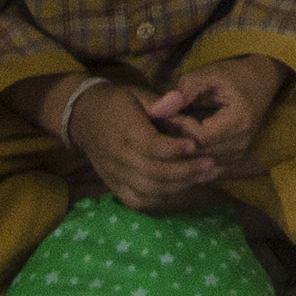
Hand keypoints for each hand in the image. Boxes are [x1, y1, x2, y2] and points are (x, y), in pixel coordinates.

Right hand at [64, 76, 217, 210]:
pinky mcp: (114, 186)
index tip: (195, 144)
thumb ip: (158, 101)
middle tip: (210, 163)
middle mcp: (119, 156)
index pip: (150, 146)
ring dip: (179, 186)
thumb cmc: (119, 104)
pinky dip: (160, 199)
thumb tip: (179, 99)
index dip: (174, 149)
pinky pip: (137, 201)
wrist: (85, 119)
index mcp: (125, 130)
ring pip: (149, 190)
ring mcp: (115, 174)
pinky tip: (180, 188)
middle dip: (186, 170)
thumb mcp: (137, 94)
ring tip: (203, 176)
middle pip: (154, 172)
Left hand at [146, 56, 287, 167]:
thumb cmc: (235, 75)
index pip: (199, 137)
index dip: (179, 127)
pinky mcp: (234, 159)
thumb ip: (186, 89)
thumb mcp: (211, 73)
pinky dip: (191, 164)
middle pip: (198, 154)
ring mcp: (239, 154)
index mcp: (238, 122)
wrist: (262, 80)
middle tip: (160, 126)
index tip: (166, 113)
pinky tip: (179, 151)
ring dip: (181, 153)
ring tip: (168, 136)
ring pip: (200, 165)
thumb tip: (157, 110)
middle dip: (176, 142)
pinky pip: (207, 170)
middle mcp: (241, 143)